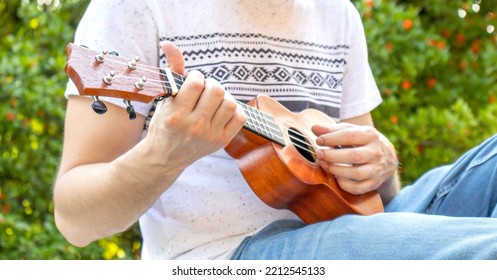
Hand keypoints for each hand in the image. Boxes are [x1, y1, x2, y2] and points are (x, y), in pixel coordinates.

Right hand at [145, 42, 245, 172]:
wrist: (165, 157)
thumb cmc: (164, 124)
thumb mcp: (164, 99)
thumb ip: (172, 71)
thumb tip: (169, 44)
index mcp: (176, 115)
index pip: (196, 83)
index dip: (196, 76)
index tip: (192, 81)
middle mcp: (194, 126)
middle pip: (216, 91)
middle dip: (211, 84)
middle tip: (204, 90)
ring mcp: (209, 136)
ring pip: (230, 103)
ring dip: (223, 97)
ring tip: (213, 100)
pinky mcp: (221, 142)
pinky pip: (239, 117)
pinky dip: (233, 109)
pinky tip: (221, 110)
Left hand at [312, 123, 397, 194]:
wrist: (388, 158)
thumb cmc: (362, 142)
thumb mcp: (352, 131)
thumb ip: (333, 130)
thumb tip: (314, 128)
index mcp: (371, 136)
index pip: (350, 136)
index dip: (332, 138)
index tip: (319, 140)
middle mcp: (376, 152)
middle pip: (354, 156)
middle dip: (332, 156)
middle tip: (319, 154)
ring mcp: (377, 169)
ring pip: (356, 174)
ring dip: (336, 170)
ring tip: (325, 165)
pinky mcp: (374, 183)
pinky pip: (358, 188)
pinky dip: (344, 184)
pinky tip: (336, 177)